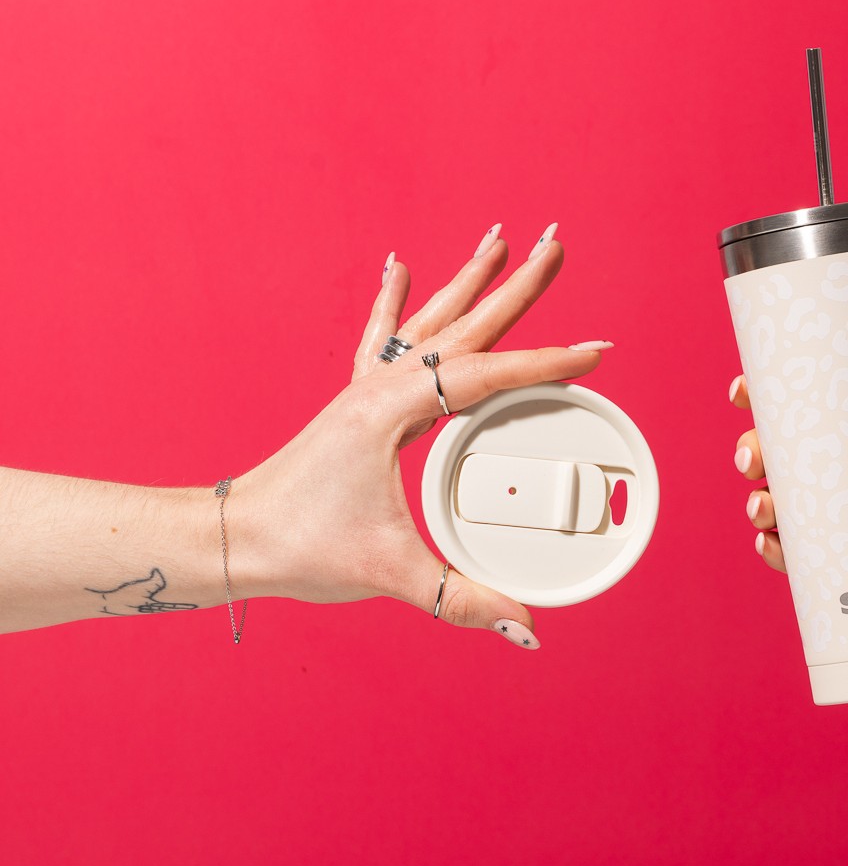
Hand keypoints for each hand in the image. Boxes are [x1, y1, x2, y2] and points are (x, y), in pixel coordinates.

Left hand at [235, 225, 607, 647]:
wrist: (236, 538)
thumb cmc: (301, 545)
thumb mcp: (394, 574)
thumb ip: (465, 600)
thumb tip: (526, 627)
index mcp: (392, 413)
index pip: (486, 375)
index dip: (545, 365)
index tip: (593, 353)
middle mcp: (381, 389)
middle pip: (466, 325)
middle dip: (517, 286)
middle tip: (557, 244)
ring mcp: (369, 391)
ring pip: (433, 320)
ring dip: (471, 280)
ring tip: (500, 239)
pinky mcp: (359, 404)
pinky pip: (385, 336)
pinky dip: (397, 301)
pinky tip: (399, 267)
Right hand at [730, 283, 847, 632]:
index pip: (814, 398)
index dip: (767, 390)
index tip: (745, 387)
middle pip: (787, 452)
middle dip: (752, 449)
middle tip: (753, 455)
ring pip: (788, 504)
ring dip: (758, 500)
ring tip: (763, 505)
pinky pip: (806, 560)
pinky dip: (778, 552)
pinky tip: (771, 544)